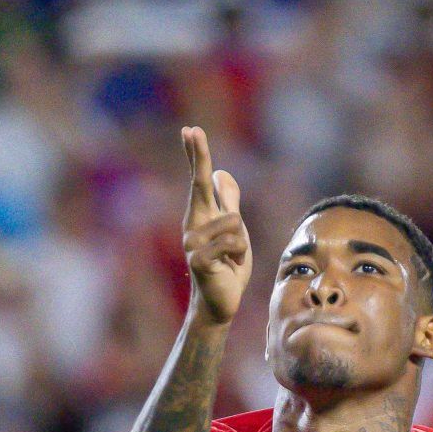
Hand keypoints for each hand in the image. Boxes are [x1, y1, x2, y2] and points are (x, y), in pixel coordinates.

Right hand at [180, 126, 249, 327]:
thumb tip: (222, 173)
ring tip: (231, 258)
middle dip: (199, 156)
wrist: (220, 303)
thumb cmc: (226, 266)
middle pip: (200, 184)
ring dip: (241, 243)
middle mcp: (192, 225)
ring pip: (233, 222)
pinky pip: (233, 243)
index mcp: (201, 215)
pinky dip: (240, 255)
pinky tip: (230, 267)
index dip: (197, 154)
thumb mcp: (234, 230)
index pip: (200, 179)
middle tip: (191, 128)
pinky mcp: (200, 260)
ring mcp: (193, 243)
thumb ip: (228, 203)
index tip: (190, 130)